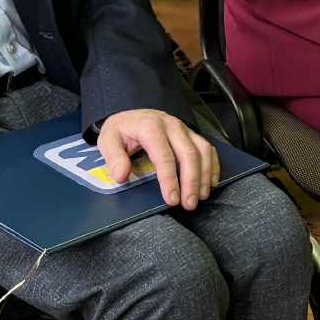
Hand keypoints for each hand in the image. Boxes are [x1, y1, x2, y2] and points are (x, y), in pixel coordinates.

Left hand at [96, 108, 214, 209]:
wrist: (132, 116)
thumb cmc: (122, 130)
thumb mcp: (108, 140)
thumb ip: (114, 157)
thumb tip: (121, 176)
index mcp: (150, 126)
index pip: (164, 155)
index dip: (169, 179)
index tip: (172, 199)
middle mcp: (171, 125)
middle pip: (188, 153)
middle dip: (191, 181)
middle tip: (189, 203)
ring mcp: (184, 129)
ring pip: (202, 150)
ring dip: (203, 175)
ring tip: (200, 196)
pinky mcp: (191, 134)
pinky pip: (208, 148)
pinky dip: (212, 166)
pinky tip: (210, 183)